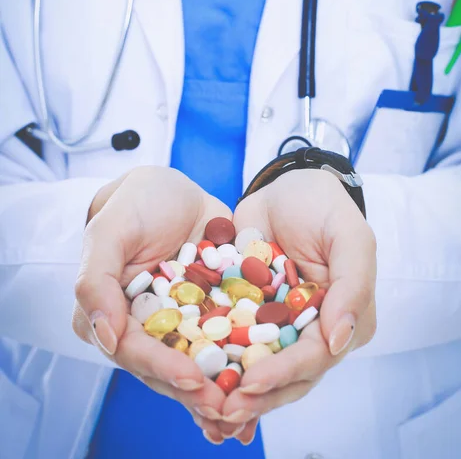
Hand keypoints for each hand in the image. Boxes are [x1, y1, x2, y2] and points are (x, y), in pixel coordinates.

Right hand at [72, 166, 230, 441]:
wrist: (176, 189)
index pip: (131, 348)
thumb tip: (104, 337)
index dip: (161, 367)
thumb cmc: (136, 203)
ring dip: (219, 389)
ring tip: (246, 414)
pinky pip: (224, 341)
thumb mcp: (110, 230)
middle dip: (195, 390)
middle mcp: (143, 325)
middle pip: (166, 365)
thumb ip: (95, 280)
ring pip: (196, 361)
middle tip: (227, 410)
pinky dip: (240, 364)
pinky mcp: (209, 313)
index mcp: (109, 312)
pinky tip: (261, 386)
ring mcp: (178, 321)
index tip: (192, 379)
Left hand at [218, 169, 376, 443]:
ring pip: (256, 364)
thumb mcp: (349, 237)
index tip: (252, 382)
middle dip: (256, 395)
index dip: (285, 373)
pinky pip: (230, 339)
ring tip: (205, 408)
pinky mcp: (246, 310)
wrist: (286, 186)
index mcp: (342, 318)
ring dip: (233, 389)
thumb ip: (353, 285)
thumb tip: (339, 340)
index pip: (315, 356)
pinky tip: (191, 379)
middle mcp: (309, 329)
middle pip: (286, 373)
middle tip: (222, 409)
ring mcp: (276, 323)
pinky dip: (214, 361)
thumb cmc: (323, 208)